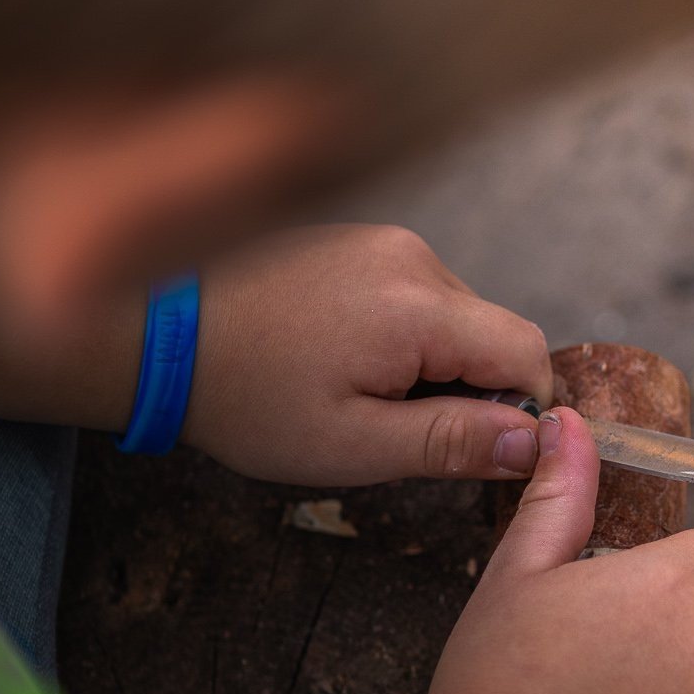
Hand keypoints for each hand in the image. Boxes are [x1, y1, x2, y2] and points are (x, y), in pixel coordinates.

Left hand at [183, 224, 551, 483]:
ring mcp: (383, 243)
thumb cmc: (249, 399)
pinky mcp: (359, 243)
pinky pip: (416, 296)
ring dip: (435, 364)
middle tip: (398, 429)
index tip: (474, 450)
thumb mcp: (355, 444)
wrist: (160, 337)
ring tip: (359, 394)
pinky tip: (345, 362)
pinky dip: (404, 338)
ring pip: (457, 316)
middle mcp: (411, 257)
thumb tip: (534, 442)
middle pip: (493, 332)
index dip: (520, 411)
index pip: (527, 351)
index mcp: (417, 305)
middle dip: (469, 389)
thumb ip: (453, 441)